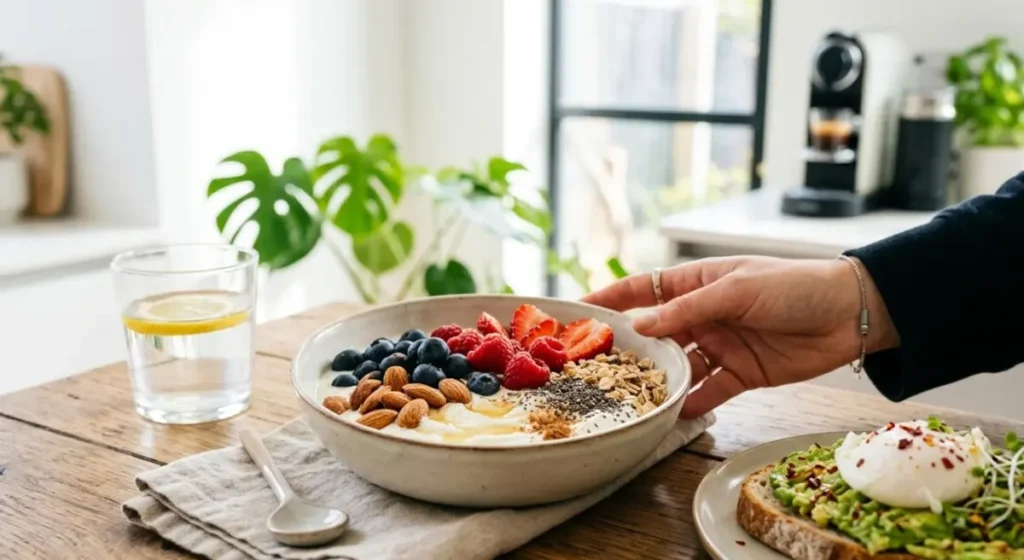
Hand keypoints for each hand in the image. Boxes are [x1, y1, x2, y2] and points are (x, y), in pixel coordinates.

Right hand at [583, 256, 898, 417]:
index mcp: (697, 283)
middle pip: (655, 334)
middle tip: (595, 368)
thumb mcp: (736, 290)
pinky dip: (690, 405)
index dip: (610, 299)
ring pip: (678, 367)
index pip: (642, 289)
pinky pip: (708, 392)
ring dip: (658, 382)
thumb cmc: (793, 285)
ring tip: (629, 399)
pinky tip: (670, 417)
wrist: (851, 314)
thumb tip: (640, 325)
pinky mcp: (741, 374)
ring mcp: (720, 345)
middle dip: (628, 350)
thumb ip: (687, 310)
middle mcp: (702, 315)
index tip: (576, 311)